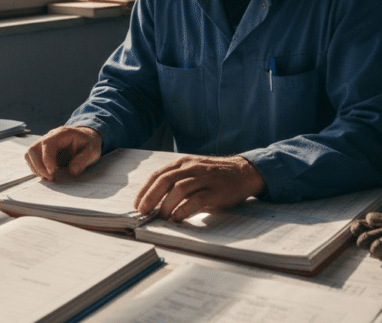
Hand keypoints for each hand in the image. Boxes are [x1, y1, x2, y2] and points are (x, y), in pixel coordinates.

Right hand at [24, 126, 102, 180]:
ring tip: (49, 177)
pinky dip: (37, 168)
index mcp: (62, 134)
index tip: (53, 172)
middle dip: (39, 166)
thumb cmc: (89, 143)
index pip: (47, 144)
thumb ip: (83, 160)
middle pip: (33, 149)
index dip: (47, 159)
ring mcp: (44, 143)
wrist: (87, 138)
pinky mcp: (42, 151)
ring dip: (36, 168)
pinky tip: (48, 174)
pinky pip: (32, 159)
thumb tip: (72, 172)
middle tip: (51, 177)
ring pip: (30, 154)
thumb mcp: (93, 151)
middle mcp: (50, 136)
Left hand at [133, 155, 265, 221]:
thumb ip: (177, 182)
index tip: (137, 204)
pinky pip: (196, 199)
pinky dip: (184, 209)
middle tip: (143, 212)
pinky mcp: (215, 190)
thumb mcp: (193, 172)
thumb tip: (155, 202)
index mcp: (183, 163)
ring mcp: (204, 178)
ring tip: (162, 217)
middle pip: (165, 180)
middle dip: (151, 197)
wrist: (244, 172)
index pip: (158, 175)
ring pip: (179, 189)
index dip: (145, 190)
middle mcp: (192, 168)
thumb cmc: (215, 176)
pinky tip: (177, 218)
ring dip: (167, 204)